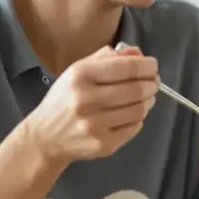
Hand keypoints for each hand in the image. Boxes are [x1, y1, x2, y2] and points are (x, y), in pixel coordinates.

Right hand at [25, 45, 157, 163]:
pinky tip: (132, 114)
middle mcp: (86, 100)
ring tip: (146, 98)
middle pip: (136, 90)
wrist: (45, 137)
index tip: (153, 66)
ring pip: (138, 110)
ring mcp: (95, 125)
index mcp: (81, 76)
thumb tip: (138, 54)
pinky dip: (139, 119)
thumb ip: (107, 58)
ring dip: (148, 101)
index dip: (146, 66)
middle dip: (151, 84)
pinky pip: (134, 128)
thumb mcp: (78, 70)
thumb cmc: (64, 99)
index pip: (126, 68)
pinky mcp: (103, 144)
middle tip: (154, 82)